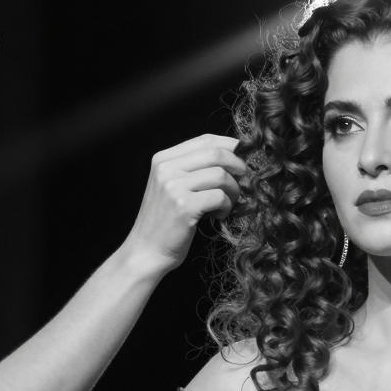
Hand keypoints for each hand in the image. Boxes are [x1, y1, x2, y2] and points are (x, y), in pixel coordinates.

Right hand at [121, 134, 245, 276]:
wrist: (147, 252)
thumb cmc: (166, 222)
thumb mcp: (173, 188)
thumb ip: (194, 170)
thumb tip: (234, 158)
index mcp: (164, 159)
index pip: (206, 139)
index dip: (231, 147)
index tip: (244, 161)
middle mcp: (166, 168)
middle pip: (216, 153)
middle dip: (238, 168)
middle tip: (244, 184)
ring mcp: (174, 186)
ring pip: (221, 175)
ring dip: (234, 191)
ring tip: (228, 204)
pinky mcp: (184, 206)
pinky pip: (220, 197)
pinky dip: (227, 207)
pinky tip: (218, 216)